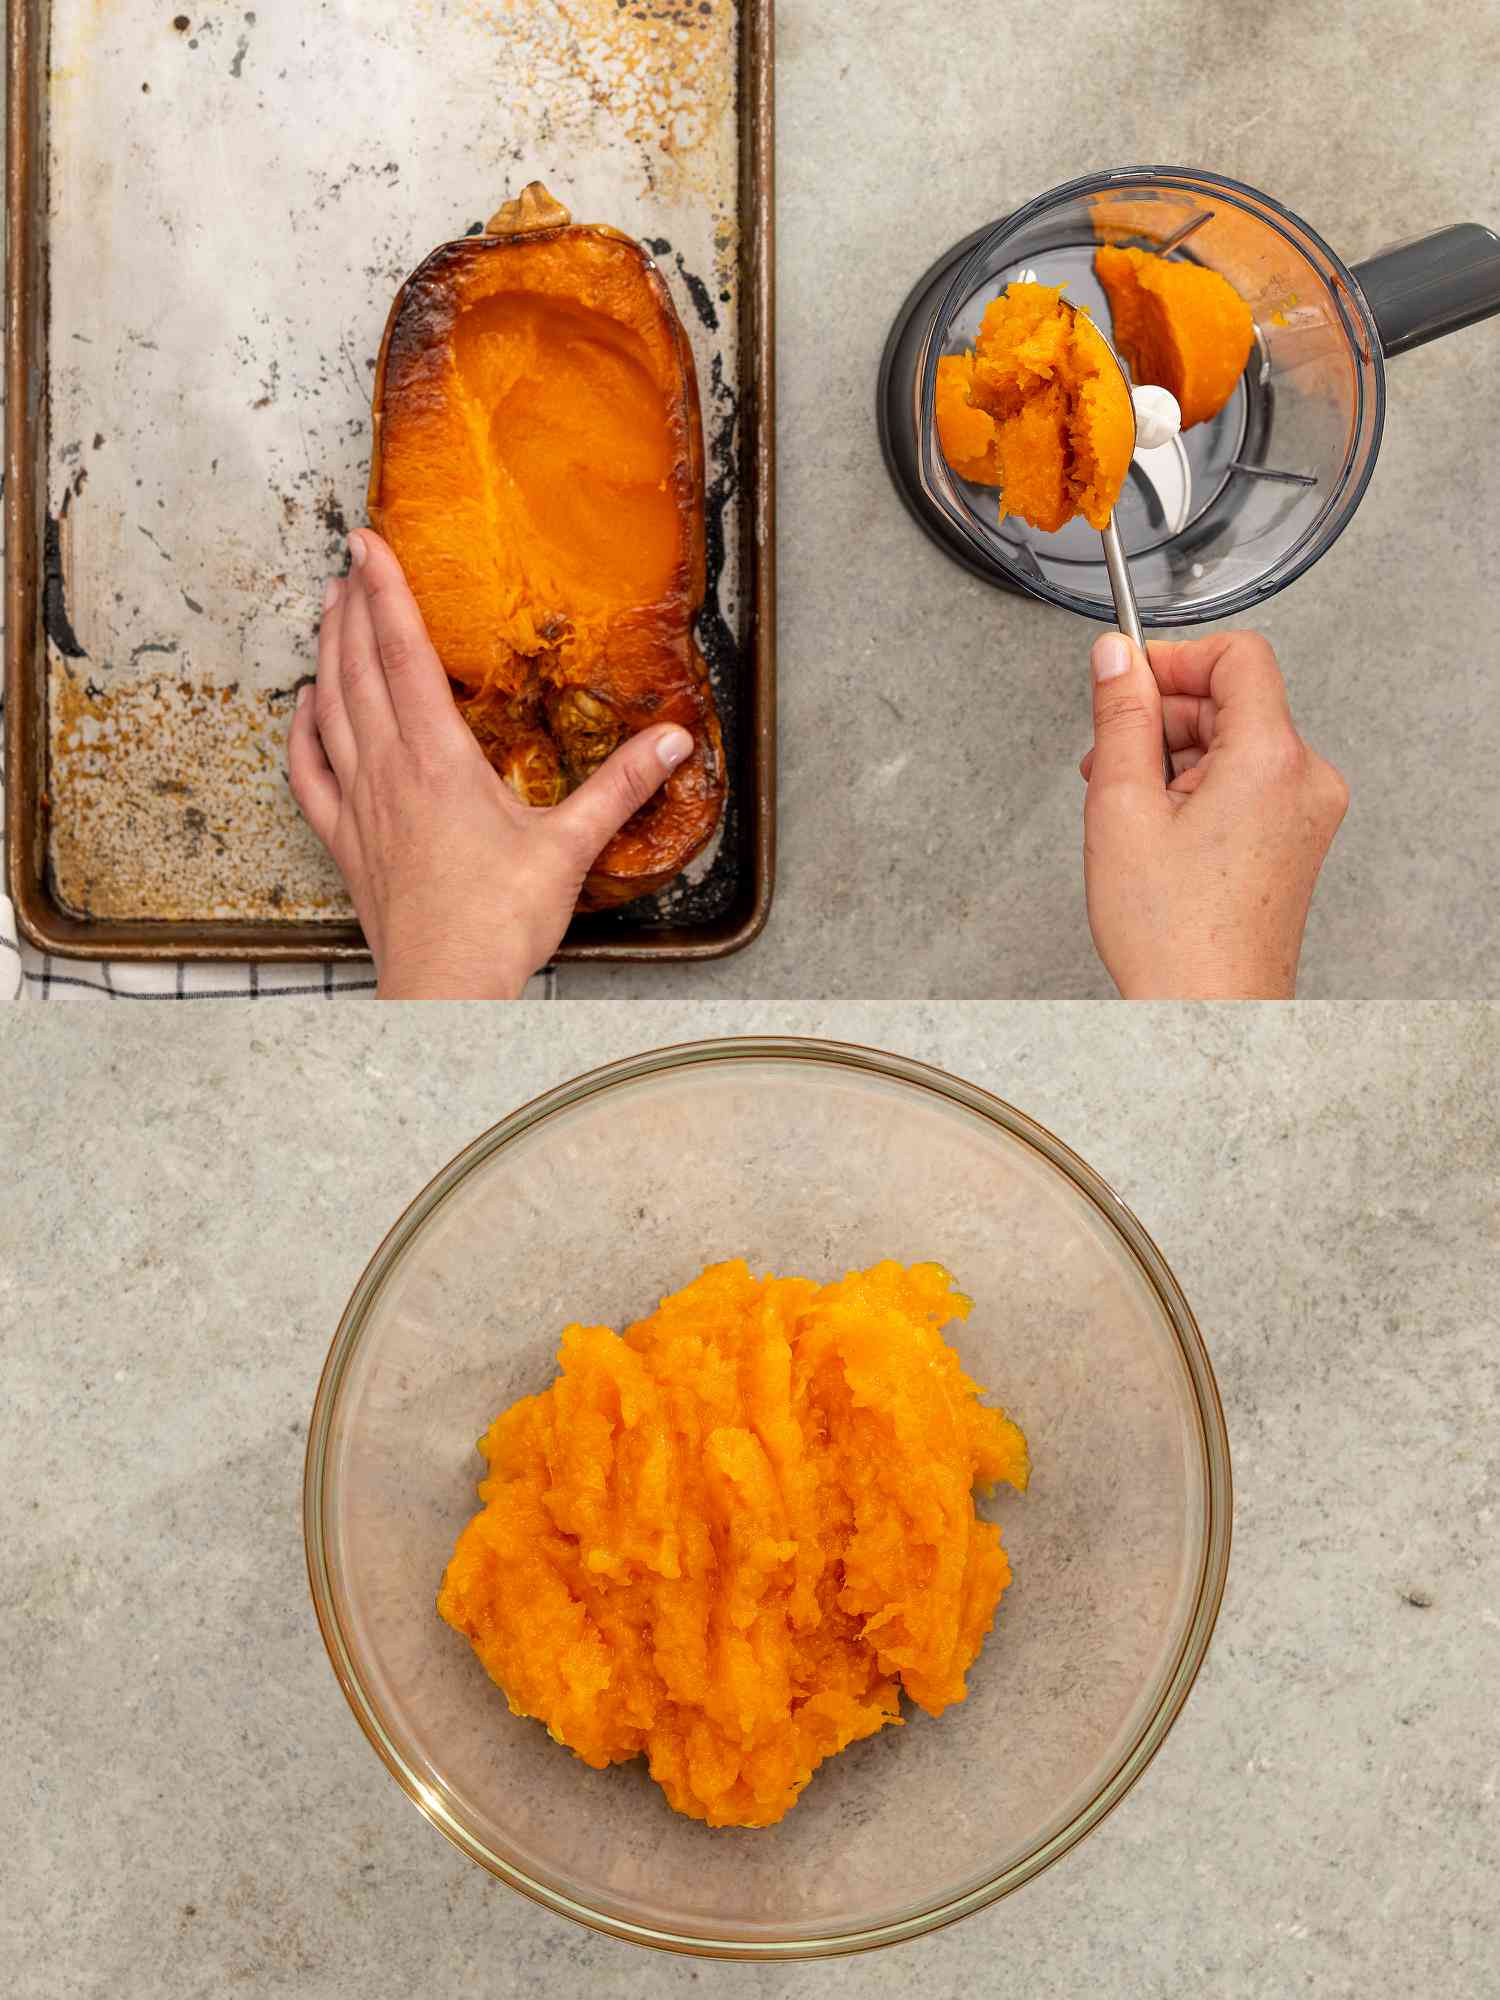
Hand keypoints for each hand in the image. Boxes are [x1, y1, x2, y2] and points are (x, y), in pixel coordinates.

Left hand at [287, 530, 691, 998]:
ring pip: (330, 710)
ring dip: (325, 655)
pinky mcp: (347, 842)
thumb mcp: (571, 847)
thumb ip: (621, 786)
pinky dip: (301, 733)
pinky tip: (301, 710)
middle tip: (350, 564)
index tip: (369, 543)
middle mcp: (390, 770)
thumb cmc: (500, 923)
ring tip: (326, 612)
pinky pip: (310, 774)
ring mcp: (360, 805)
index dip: (387, 591)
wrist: (446, 989)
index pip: (405, 653)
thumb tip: (673, 741)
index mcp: (440, 760)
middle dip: (352, 608)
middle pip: (358, 669)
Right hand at [1080, 629, 1348, 998]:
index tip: (1130, 681)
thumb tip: (1116, 657)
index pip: (1239, 655)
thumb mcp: (1122, 807)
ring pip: (1237, 744)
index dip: (1175, 659)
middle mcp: (1305, 779)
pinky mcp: (1297, 839)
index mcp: (1272, 759)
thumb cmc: (1172, 934)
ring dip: (1177, 757)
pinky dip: (1201, 790)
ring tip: (1132, 811)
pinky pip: (1248, 783)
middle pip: (1234, 701)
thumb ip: (1120, 717)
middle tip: (1111, 762)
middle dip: (1165, 719)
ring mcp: (1308, 812)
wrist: (1208, 1011)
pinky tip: (1160, 831)